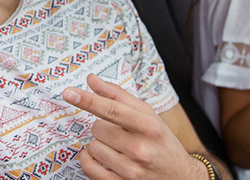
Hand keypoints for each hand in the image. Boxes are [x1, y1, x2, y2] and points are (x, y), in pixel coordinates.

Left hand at [63, 74, 208, 179]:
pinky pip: (89, 167)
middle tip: (121, 134)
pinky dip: (88, 160)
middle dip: (104, 128)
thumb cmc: (161, 142)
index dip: (89, 100)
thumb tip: (91, 80)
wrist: (180, 177)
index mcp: (149, 127)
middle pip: (98, 128)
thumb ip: (118, 95)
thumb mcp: (148, 115)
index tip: (69, 93)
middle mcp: (141, 149)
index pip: (113, 110)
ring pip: (92, 148)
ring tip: (118, 148)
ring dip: (99, 145)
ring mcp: (131, 170)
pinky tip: (101, 158)